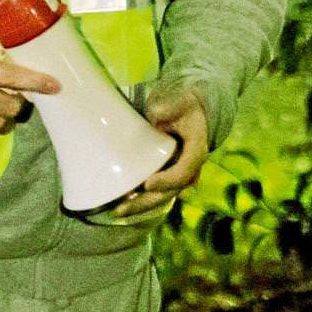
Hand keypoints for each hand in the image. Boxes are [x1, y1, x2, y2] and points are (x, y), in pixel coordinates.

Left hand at [110, 85, 209, 219]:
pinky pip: (155, 193)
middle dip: (145, 203)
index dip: (168, 180)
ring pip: (161, 197)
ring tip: (115, 211)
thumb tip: (155, 113)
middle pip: (169, 192)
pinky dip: (139, 200)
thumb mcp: (180, 100)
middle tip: (121, 208)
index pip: (184, 171)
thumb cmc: (182, 105)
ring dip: (139, 206)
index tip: (147, 183)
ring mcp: (177, 174)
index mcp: (196, 150)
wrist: (188, 110)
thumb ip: (170, 105)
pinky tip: (119, 204)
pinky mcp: (166, 175)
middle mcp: (189, 168)